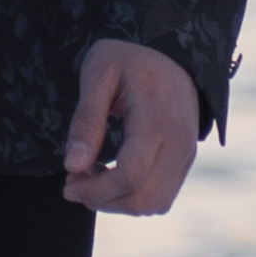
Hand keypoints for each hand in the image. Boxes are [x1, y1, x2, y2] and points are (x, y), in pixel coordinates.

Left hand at [62, 40, 199, 216]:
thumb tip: (72, 166)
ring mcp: (187, 154)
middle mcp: (180, 142)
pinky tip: (113, 174)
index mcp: (158, 119)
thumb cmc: (128, 59)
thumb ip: (86, 120)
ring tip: (94, 175)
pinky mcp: (186, 160)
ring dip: (118, 202)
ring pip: (154, 204)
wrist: (170, 52)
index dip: (95, 189)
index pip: (130, 175)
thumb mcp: (98, 74)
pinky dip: (133, 197)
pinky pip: (161, 197)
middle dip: (103, 200)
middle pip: (143, 198)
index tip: (68, 182)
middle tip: (76, 180)